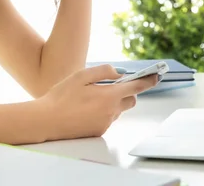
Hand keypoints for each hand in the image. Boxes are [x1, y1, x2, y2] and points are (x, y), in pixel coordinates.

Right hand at [36, 64, 158, 140]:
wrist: (47, 120)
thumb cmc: (61, 96)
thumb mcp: (81, 76)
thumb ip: (103, 71)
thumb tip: (119, 73)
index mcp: (109, 96)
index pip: (136, 87)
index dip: (148, 80)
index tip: (157, 76)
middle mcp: (111, 111)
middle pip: (131, 100)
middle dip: (127, 92)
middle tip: (112, 85)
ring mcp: (105, 123)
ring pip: (118, 110)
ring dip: (112, 102)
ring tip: (91, 97)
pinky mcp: (99, 131)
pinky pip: (108, 119)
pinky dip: (103, 111)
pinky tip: (85, 108)